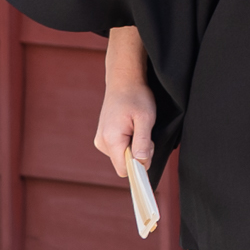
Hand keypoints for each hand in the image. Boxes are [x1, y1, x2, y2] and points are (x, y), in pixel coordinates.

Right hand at [93, 27, 157, 176]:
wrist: (124, 80)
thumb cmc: (136, 96)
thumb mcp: (145, 118)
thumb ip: (142, 142)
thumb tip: (141, 163)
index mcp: (111, 139)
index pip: (124, 169)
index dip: (139, 164)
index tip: (148, 149)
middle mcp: (102, 142)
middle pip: (123, 164)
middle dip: (137, 155)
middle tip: (145, 133)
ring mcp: (101, 140)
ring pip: (121, 157)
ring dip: (133, 148)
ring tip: (137, 126)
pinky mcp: (103, 137)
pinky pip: (118, 150)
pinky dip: (127, 143)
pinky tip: (131, 127)